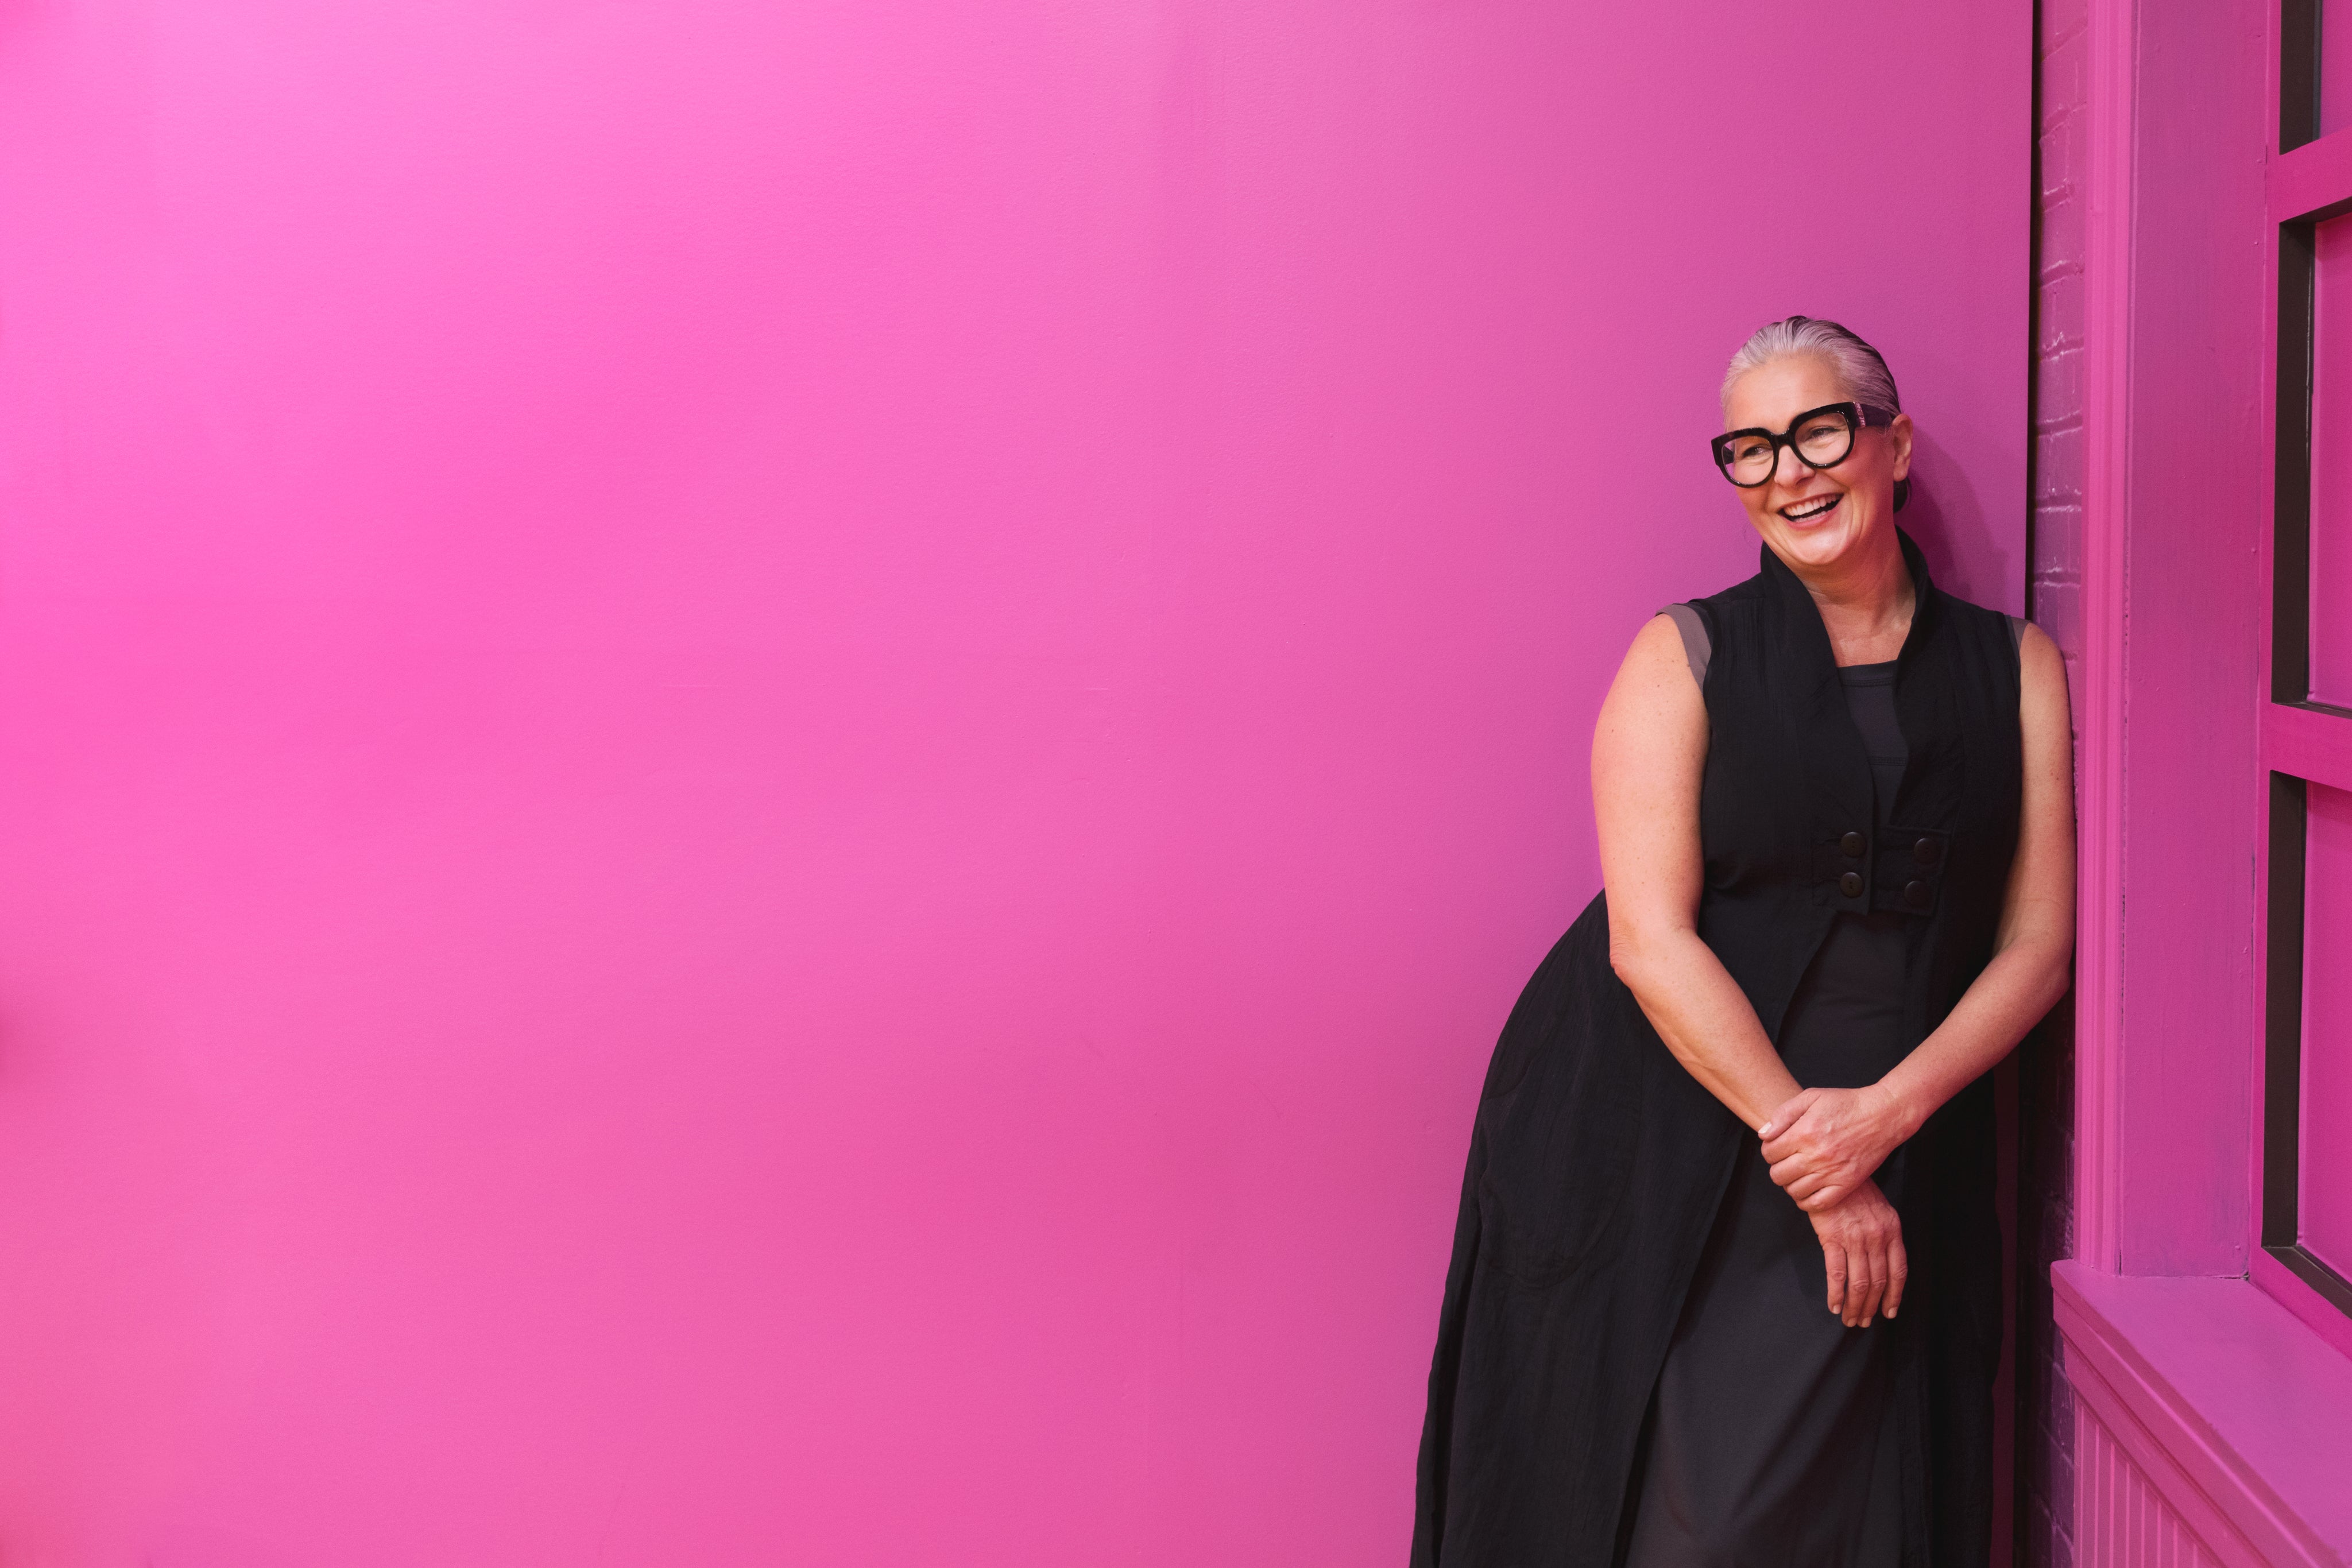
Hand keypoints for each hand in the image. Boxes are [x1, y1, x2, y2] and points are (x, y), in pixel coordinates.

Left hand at [1758, 1083, 1910, 1211]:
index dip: (1769, 1150)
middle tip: (1787, 1160)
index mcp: (1804, 1133)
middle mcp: (1816, 1155)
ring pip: (1794, 1191)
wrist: (1881, 1116)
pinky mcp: (1847, 1184)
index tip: (1778, 1147)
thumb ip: (1783, 1114)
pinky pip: (1817, 1203)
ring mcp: (1832, 1172)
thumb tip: (1763, 1134)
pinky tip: (1807, 1189)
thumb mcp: (1811, 1097)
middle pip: (1778, 1175)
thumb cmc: (1845, 1104)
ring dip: (1790, 1183)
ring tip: (1798, 1173)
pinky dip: (1807, 1200)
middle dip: (1777, 1167)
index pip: (1769, 1153)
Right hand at [1808, 1178, 1907, 1326]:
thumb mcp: (1878, 1207)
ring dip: (1855, 1305)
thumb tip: (1881, 1260)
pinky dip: (1837, 1293)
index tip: (1889, 1312)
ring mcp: (1855, 1238)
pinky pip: (1837, 1273)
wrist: (1829, 1168)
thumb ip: (1884, 1232)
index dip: (1895, 1295)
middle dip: (1871, 1306)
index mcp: (1892, 1229)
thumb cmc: (1852, 1189)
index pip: (1898, 1270)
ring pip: (1860, 1282)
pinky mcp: (1832, 1237)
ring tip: (1850, 1319)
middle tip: (1864, 1321)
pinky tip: (1834, 1304)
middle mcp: (1877, 1236)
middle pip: (1878, 1281)